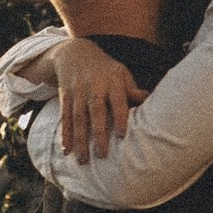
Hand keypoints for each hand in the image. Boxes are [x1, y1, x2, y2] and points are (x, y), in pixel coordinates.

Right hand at [51, 36, 143, 158]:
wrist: (75, 52)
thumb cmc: (106, 69)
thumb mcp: (121, 73)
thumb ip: (132, 90)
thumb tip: (147, 100)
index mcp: (113, 81)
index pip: (117, 100)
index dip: (120, 117)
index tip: (122, 135)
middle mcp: (94, 86)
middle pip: (96, 111)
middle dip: (98, 133)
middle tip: (102, 155)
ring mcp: (78, 91)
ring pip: (78, 117)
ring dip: (80, 139)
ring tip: (83, 160)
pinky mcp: (65, 95)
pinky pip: (65, 116)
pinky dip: (65, 134)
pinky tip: (67, 150)